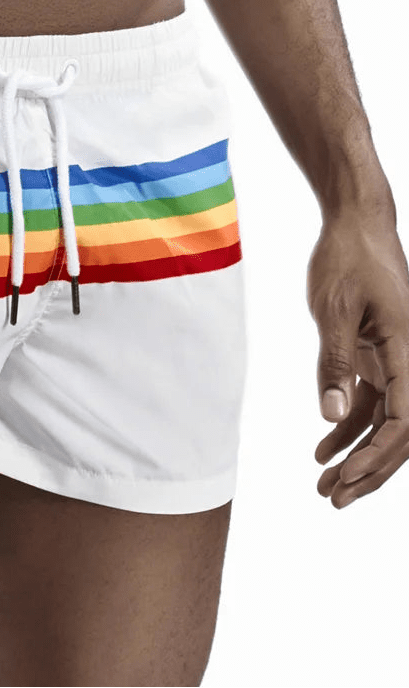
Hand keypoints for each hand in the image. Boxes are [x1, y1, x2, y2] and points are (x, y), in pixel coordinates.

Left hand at [307, 211, 408, 506]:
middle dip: (370, 470)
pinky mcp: (380, 356)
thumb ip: (334, 363)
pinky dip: (350, 427)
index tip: (346, 480)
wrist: (356, 225)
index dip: (377, 458)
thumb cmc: (346, 260)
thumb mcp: (333, 310)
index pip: (403, 421)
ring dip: (359, 454)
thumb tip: (332, 417)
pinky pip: (372, 403)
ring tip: (325, 484)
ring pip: (386, 422)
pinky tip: (324, 449)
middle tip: (333, 498)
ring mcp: (398, 361)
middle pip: (400, 433)